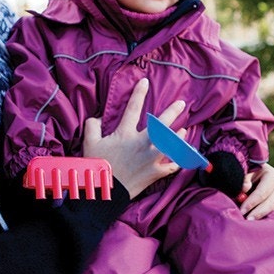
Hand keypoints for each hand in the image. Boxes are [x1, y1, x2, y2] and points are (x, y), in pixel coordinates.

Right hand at [83, 78, 183, 198]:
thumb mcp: (89, 143)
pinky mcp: (156, 172)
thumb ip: (92, 126)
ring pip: (172, 144)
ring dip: (179, 137)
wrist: (106, 192)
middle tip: (182, 103)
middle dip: (173, 112)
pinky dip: (177, 162)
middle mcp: (142, 143)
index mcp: (126, 133)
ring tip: (184, 131)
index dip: (139, 93)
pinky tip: (182, 158)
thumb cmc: (97, 166)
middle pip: (161, 124)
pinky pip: (172, 166)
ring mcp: (151, 158)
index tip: (145, 81)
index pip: (133, 108)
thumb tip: (97, 118)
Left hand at [239, 162, 273, 219]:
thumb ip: (244, 179)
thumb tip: (245, 188)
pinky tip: (257, 220)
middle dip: (257, 212)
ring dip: (261, 215)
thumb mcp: (246, 172)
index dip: (252, 202)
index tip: (242, 210)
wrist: (256, 175)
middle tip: (247, 220)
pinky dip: (265, 216)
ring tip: (250, 221)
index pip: (263, 192)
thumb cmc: (249, 173)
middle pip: (270, 202)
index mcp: (273, 175)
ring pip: (273, 209)